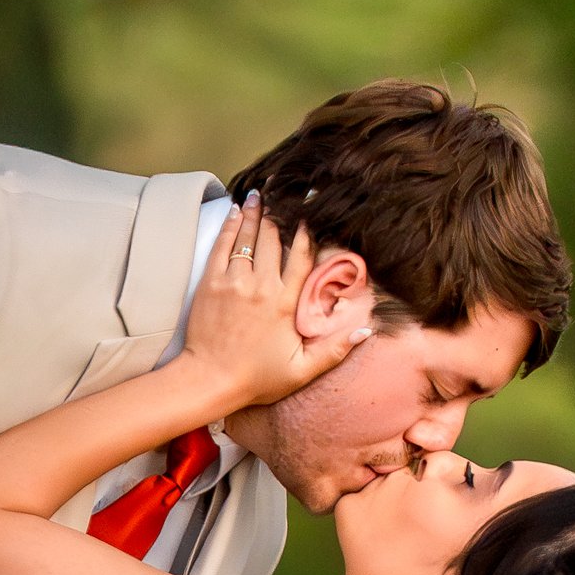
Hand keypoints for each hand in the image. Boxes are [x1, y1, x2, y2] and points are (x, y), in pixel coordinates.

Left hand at [175, 190, 371, 419]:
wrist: (209, 380)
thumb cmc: (256, 378)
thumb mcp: (301, 370)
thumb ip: (334, 350)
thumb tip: (366, 329)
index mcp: (286, 302)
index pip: (301, 256)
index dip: (306, 232)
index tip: (310, 214)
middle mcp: (261, 285)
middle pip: (274, 238)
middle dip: (280, 214)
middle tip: (284, 194)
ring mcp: (234, 281)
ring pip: (248, 236)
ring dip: (255, 213)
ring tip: (260, 194)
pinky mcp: (211, 283)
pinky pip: (222, 245)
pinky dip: (229, 226)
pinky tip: (234, 211)